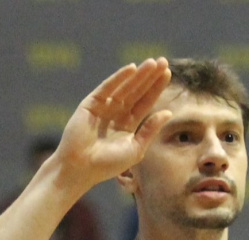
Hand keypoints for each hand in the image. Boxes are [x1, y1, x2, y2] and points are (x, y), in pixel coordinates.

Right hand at [53, 58, 172, 192]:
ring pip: (124, 87)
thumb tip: (168, 112)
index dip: (156, 88)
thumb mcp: (135, 148)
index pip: (144, 103)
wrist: (80, 169)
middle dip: (149, 77)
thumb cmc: (106, 165)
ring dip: (138, 75)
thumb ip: (150, 130)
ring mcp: (103, 107)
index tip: (168, 73)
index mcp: (127, 125)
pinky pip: (107, 87)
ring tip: (153, 62)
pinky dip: (119, 77)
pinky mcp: (90, 104)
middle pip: (136, 91)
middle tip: (164, 61)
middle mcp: (116, 114)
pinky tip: (132, 68)